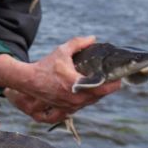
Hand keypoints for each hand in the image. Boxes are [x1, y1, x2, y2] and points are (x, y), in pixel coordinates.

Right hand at [5, 36, 120, 120]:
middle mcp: (75, 98)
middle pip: (99, 96)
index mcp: (76, 84)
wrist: (28, 81)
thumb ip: (78, 43)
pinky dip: (85, 100)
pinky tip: (85, 93)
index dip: (113, 84)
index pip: (102, 88)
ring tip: (99, 84)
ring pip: (90, 102)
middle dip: (105, 88)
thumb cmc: (45, 66)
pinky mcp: (65, 109)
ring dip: (96, 94)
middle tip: (110, 79)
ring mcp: (70, 106)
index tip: (119, 79)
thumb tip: (92, 38)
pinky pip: (81, 107)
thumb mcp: (62, 51)